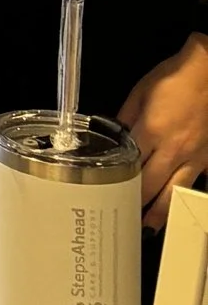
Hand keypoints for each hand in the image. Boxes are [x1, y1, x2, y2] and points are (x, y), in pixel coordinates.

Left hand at [118, 31, 207, 228]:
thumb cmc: (176, 77)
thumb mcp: (140, 92)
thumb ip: (125, 117)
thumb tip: (113, 133)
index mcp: (151, 130)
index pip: (129, 165)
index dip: (117, 183)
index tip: (108, 196)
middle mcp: (173, 148)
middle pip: (151, 186)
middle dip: (137, 205)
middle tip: (125, 220)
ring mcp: (195, 157)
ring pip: (176, 192)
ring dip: (161, 212)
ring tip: (149, 227)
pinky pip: (197, 184)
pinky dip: (186, 197)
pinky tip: (179, 207)